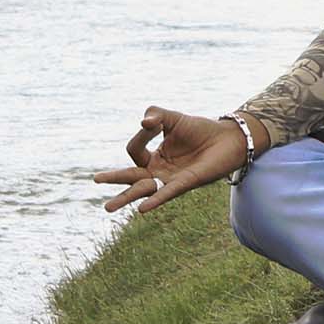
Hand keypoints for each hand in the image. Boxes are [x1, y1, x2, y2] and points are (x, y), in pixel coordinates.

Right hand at [95, 106, 247, 213]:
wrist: (228, 138)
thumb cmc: (200, 130)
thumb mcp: (173, 118)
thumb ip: (156, 114)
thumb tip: (144, 122)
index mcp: (154, 158)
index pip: (134, 151)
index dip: (141, 134)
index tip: (154, 124)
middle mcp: (160, 172)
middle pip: (131, 178)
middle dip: (114, 180)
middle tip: (95, 180)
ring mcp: (171, 179)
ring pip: (144, 190)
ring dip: (126, 198)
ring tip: (107, 208)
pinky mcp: (186, 182)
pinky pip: (167, 194)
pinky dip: (155, 200)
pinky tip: (142, 209)